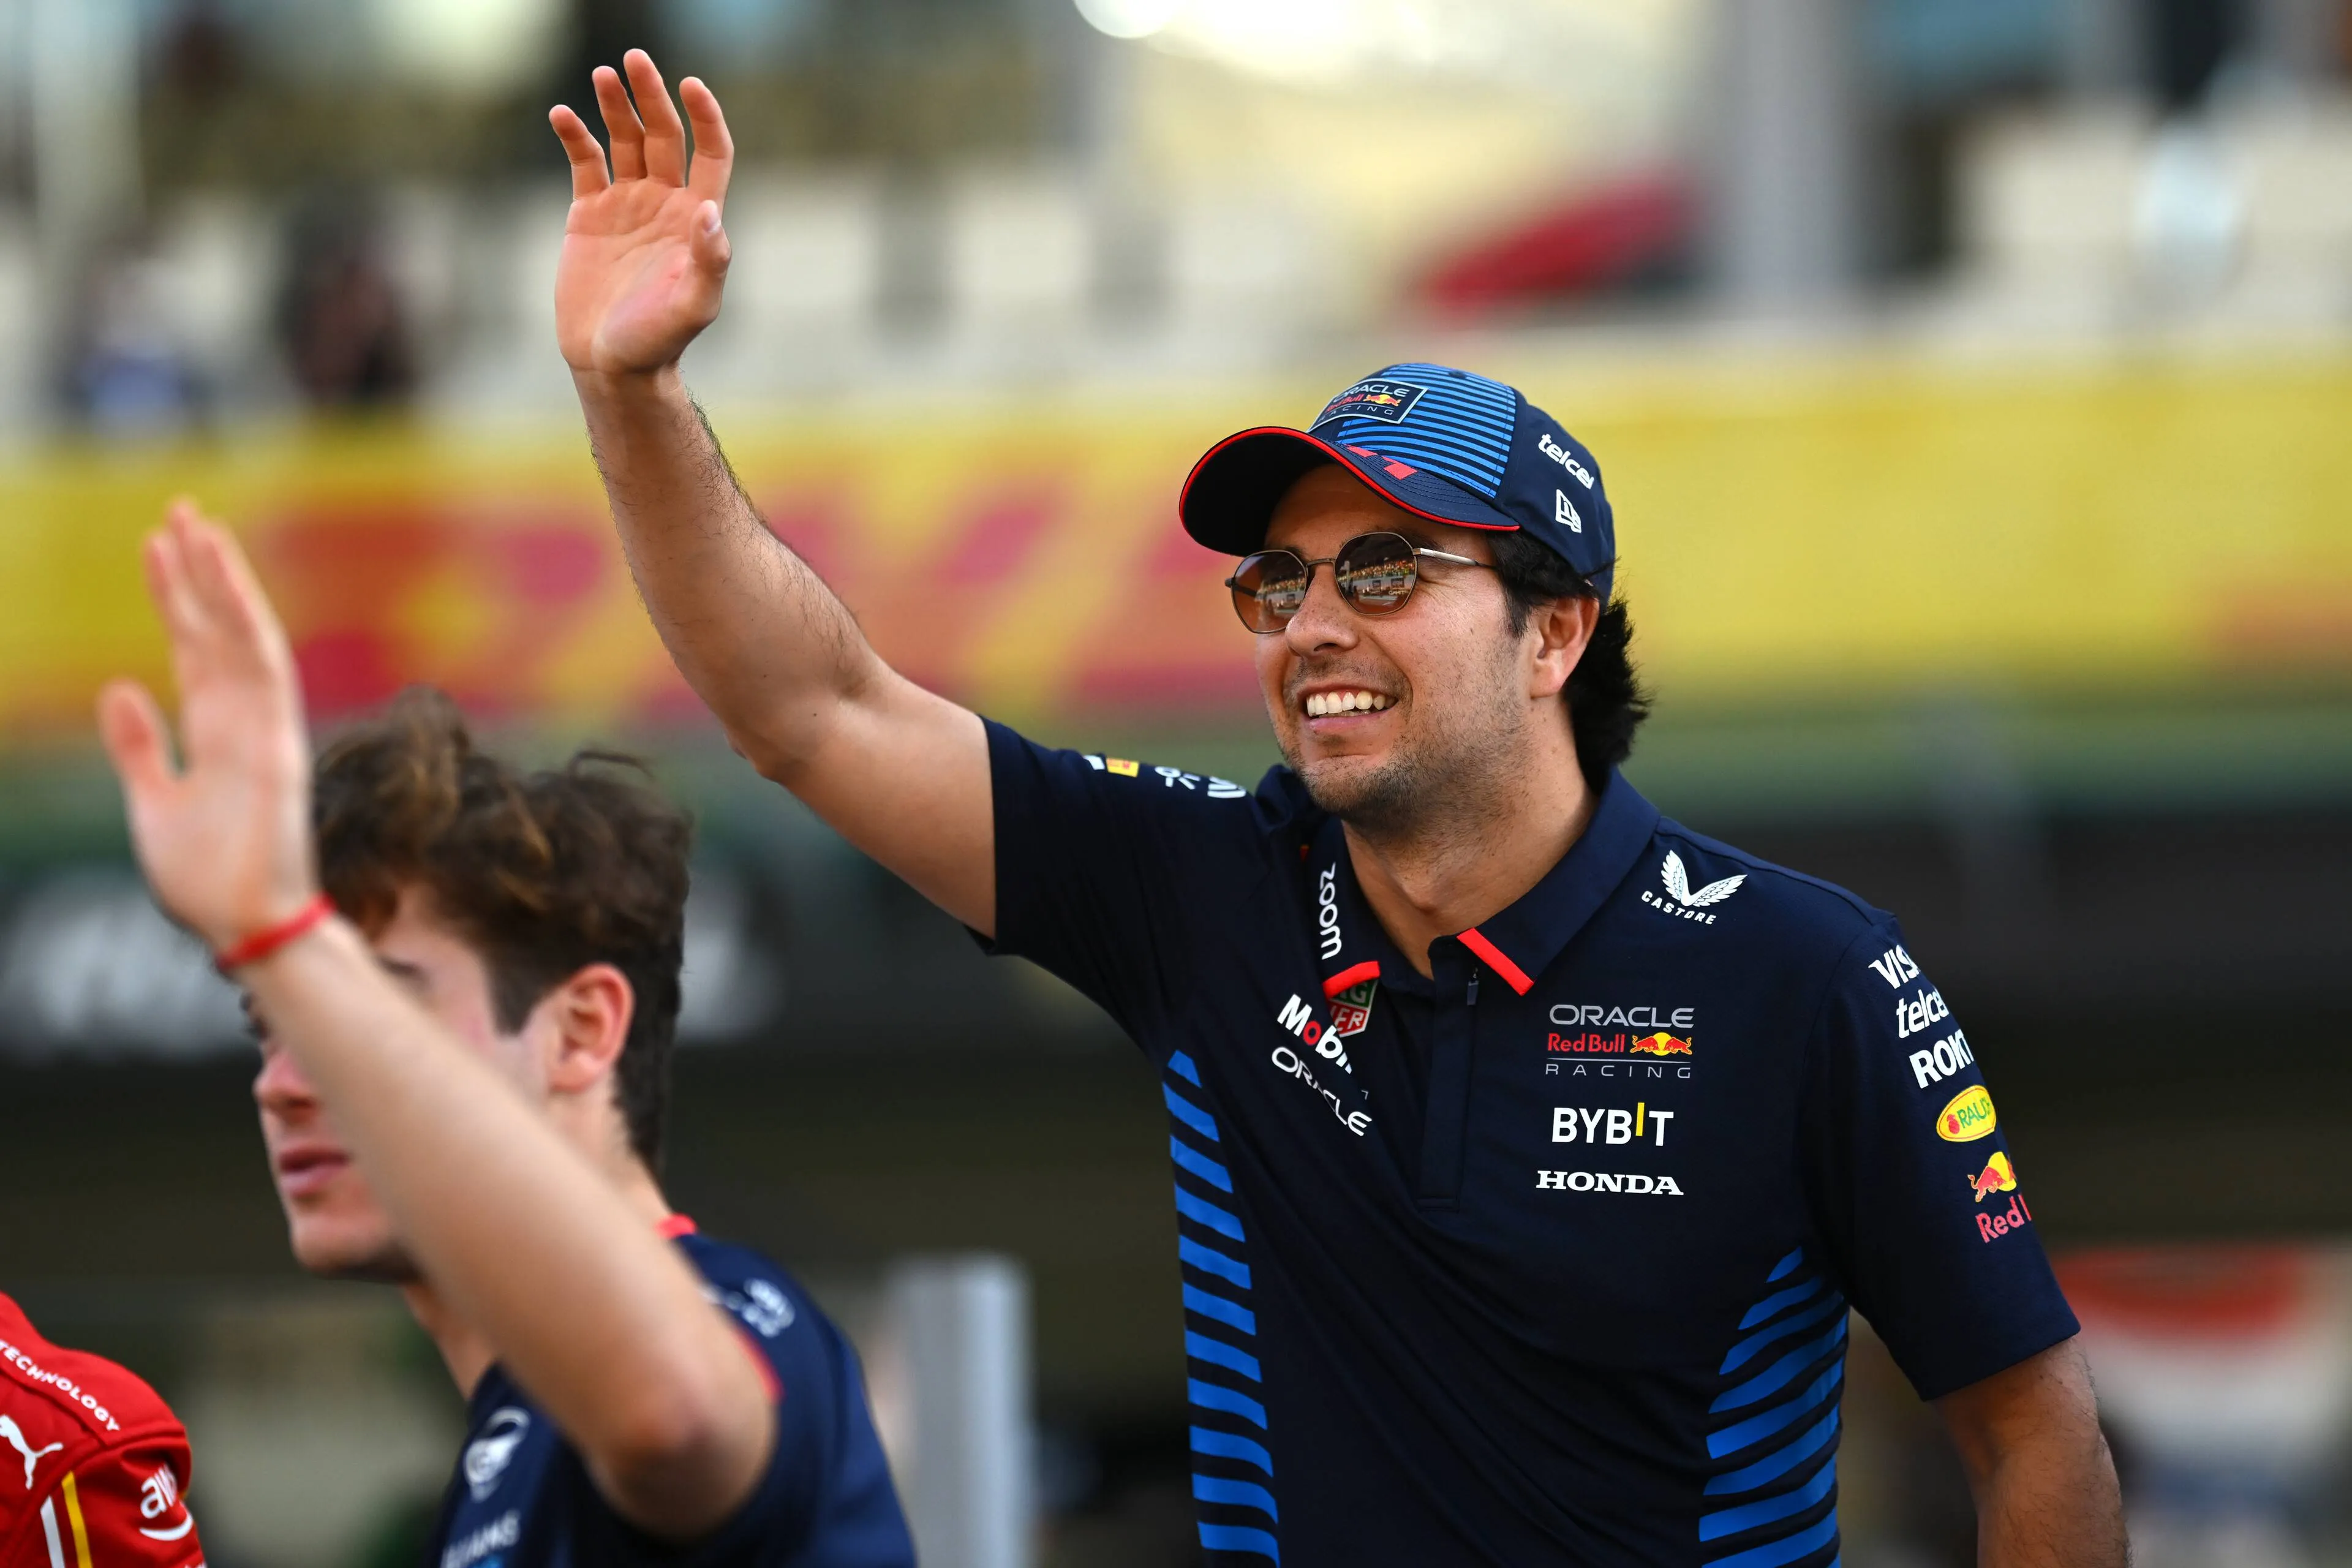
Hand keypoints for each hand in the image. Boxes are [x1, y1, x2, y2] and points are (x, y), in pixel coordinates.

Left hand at [98, 501, 319, 952]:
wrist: (240, 926)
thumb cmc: (203, 880)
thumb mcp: (151, 803)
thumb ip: (138, 746)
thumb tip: (119, 685)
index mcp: (215, 734)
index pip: (193, 649)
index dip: (174, 598)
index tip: (156, 547)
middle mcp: (243, 721)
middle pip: (218, 629)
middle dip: (198, 570)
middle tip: (178, 508)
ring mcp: (264, 728)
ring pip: (243, 635)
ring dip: (221, 579)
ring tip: (196, 523)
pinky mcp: (276, 741)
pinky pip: (263, 668)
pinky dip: (245, 619)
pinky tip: (226, 580)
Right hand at [551, 51, 735, 376]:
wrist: (612, 362)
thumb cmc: (658, 340)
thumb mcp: (693, 307)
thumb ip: (710, 262)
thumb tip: (712, 212)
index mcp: (697, 218)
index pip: (710, 152)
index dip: (705, 117)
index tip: (691, 85)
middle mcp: (665, 203)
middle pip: (664, 135)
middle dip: (651, 97)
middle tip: (634, 61)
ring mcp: (627, 204)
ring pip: (624, 140)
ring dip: (615, 106)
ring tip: (603, 76)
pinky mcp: (589, 213)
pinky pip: (585, 162)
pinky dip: (575, 135)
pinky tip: (564, 115)